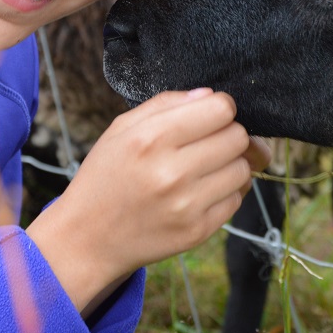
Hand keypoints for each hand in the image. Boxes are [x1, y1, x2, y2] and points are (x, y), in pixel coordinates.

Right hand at [27, 88, 271, 313]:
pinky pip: (237, 199)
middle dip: (228, 133)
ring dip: (231, 163)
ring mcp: (186, 205)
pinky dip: (226, 191)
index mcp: (151, 139)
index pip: (221, 109)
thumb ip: (166, 104)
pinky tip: (203, 190)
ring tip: (206, 166)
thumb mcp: (122, 129)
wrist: (88, 238)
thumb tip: (210, 95)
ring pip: (243, 169)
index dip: (221, 107)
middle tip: (209, 140)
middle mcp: (171, 172)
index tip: (211, 114)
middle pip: (238, 137)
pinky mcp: (197, 231)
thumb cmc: (106, 176)